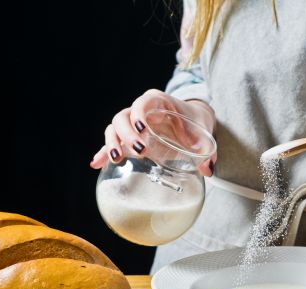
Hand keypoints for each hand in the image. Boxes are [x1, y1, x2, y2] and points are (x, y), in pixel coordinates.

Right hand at [90, 89, 215, 175]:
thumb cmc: (196, 125)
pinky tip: (97, 163)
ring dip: (112, 142)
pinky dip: (104, 152)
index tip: (142, 128)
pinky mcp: (129, 138)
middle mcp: (142, 110)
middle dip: (127, 133)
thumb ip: (207, 151)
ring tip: (118, 158)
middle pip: (124, 116)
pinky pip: (113, 142)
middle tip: (140, 150)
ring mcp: (133, 124)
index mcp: (159, 102)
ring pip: (114, 127)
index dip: (139, 113)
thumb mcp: (204, 134)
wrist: (193, 124)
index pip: (144, 101)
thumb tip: (208, 169)